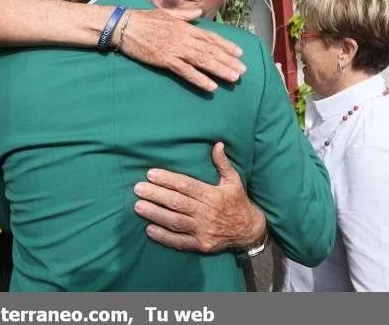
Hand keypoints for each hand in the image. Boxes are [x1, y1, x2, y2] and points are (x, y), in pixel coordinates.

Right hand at [119, 9, 245, 91]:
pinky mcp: (165, 60)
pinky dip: (199, 79)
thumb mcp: (166, 13)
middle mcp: (184, 37)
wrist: (124, 26)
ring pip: (203, 61)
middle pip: (211, 50)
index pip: (210, 37)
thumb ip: (185, 15)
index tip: (240, 52)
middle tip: (243, 70)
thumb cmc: (143, 19)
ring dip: (220, 70)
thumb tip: (199, 13)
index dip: (226, 45)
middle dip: (228, 60)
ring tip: (234, 78)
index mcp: (185, 26)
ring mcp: (175, 49)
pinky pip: (186, 72)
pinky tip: (211, 86)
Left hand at [133, 142, 266, 252]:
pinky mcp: (202, 245)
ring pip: (176, 221)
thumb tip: (217, 144)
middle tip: (138, 189)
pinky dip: (164, 237)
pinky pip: (180, 242)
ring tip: (138, 207)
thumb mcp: (233, 180)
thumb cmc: (238, 202)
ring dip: (155, 214)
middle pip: (177, 203)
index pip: (186, 185)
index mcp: (213, 195)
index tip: (151, 174)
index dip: (168, 180)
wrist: (249, 231)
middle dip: (156, 195)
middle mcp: (207, 213)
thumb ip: (223, 163)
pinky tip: (150, 229)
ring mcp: (204, 231)